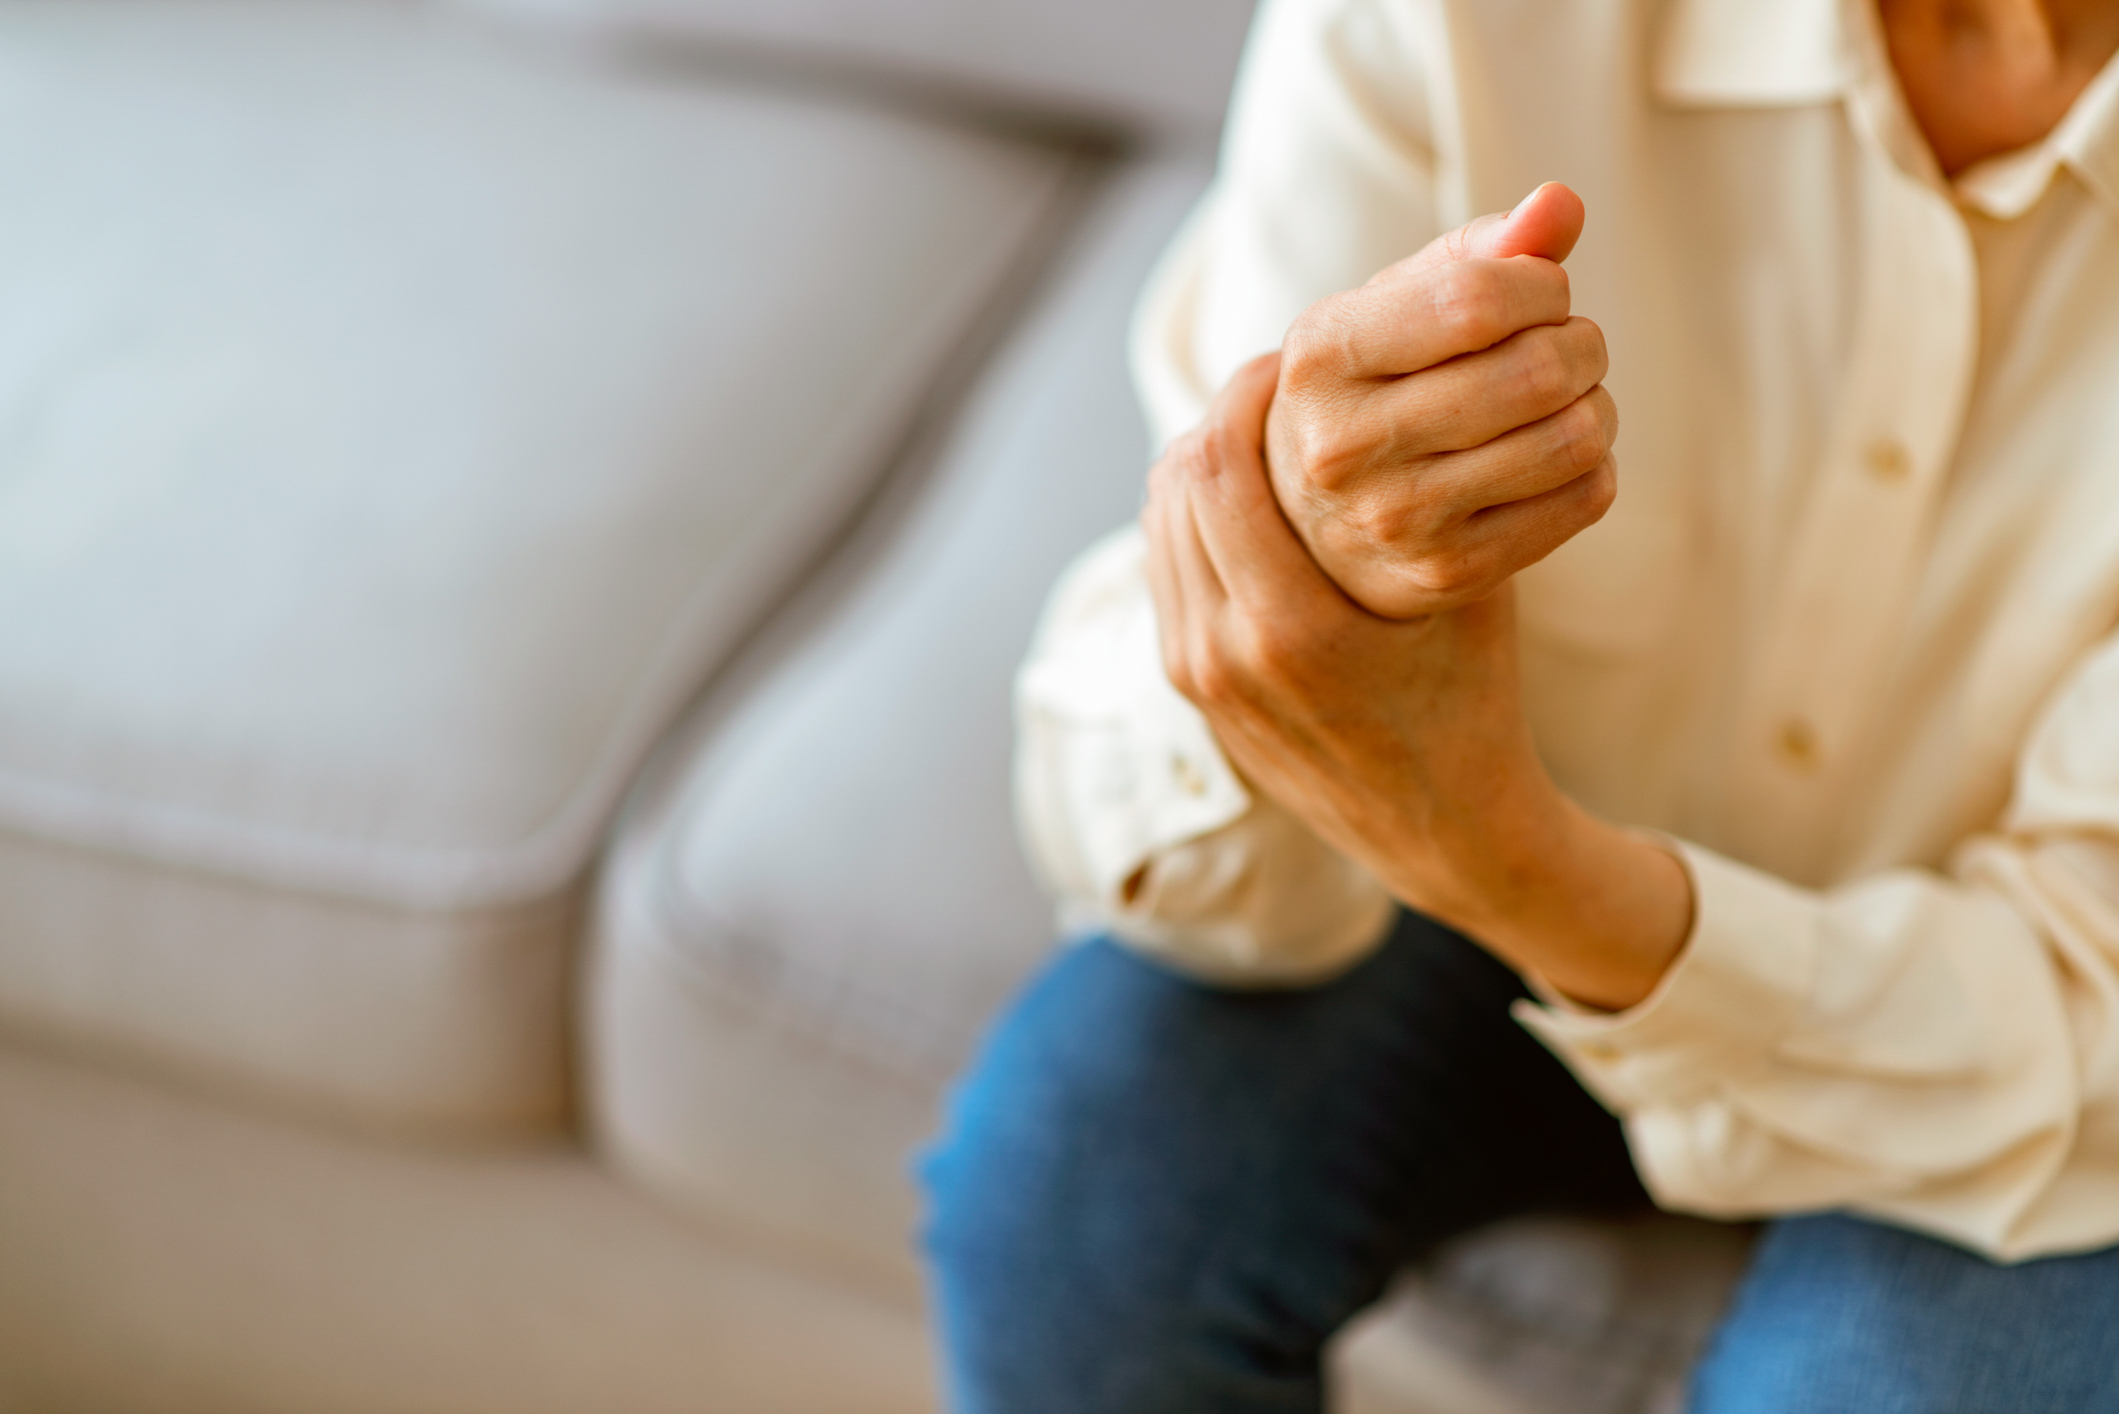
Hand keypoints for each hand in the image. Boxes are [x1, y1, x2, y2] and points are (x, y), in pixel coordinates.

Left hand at [1145, 353, 1689, 1009]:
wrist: (1441, 828)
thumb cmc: (1472, 698)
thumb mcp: (1468, 591)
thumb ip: (1427, 492)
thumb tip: (1414, 372)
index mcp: (1290, 631)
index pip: (1217, 465)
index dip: (1246, 391)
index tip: (1292, 355)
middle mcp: (1223, 654)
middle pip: (1176, 483)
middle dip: (1220, 415)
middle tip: (1275, 379)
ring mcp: (1197, 676)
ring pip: (1161, 522)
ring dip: (1202, 462)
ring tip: (1259, 427)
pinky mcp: (1190, 688)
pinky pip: (1167, 570)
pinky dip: (1194, 517)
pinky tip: (1247, 494)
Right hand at [1265, 183, 1617, 618]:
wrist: (1318, 522)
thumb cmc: (1378, 384)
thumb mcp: (1399, 306)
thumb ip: (1481, 249)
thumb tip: (1562, 205)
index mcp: (1322, 358)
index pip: (1476, 301)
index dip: (1540, 286)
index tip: (1540, 294)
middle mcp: (1343, 447)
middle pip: (1536, 372)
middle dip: (1581, 344)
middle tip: (1568, 347)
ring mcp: (1396, 520)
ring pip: (1571, 439)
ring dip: (1596, 404)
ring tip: (1567, 399)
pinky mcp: (1449, 573)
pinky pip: (1582, 499)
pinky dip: (1593, 466)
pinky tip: (1556, 455)